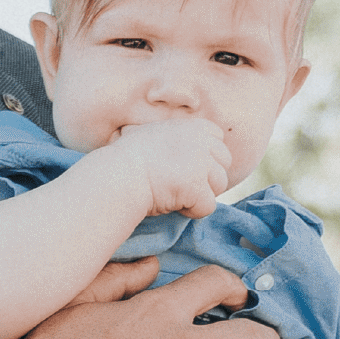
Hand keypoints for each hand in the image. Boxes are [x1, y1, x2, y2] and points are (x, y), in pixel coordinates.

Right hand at [111, 117, 230, 218]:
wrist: (115, 177)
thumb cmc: (123, 160)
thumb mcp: (146, 135)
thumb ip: (166, 136)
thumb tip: (149, 134)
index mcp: (191, 127)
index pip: (218, 139)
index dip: (206, 157)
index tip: (185, 167)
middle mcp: (200, 141)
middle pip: (224, 163)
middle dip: (207, 177)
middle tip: (182, 185)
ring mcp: (200, 163)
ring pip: (220, 185)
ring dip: (201, 194)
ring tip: (176, 195)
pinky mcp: (196, 186)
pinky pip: (208, 206)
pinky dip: (192, 211)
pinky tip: (173, 206)